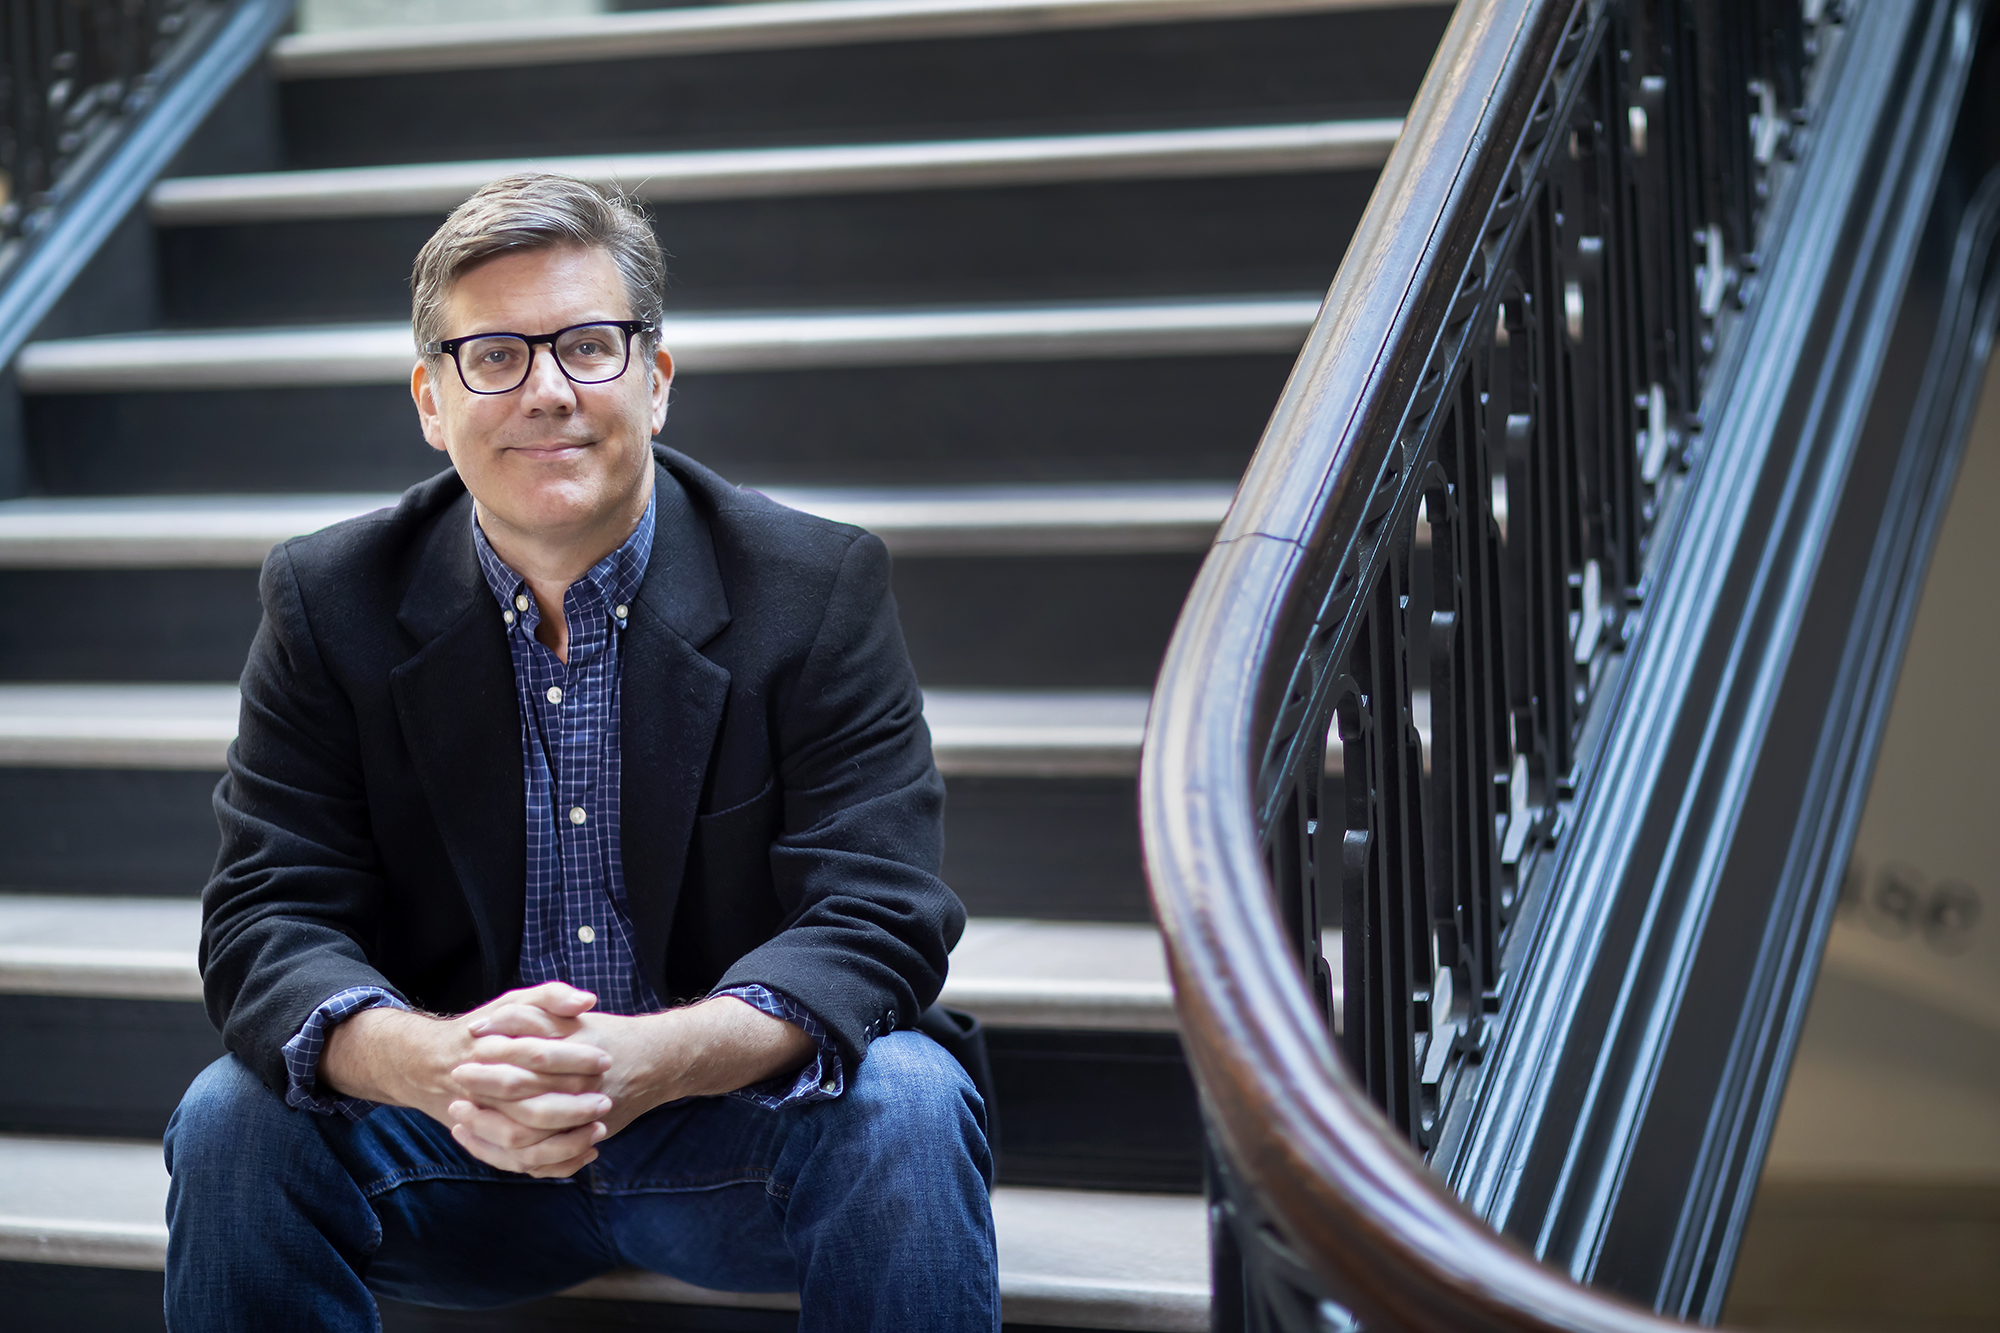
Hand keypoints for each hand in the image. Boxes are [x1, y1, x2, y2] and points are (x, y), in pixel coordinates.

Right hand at [322, 981, 614, 1177]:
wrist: (426, 1064)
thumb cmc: (483, 1029)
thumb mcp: (513, 1003)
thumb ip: (550, 996)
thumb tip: (587, 1002)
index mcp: (490, 1050)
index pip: (537, 1056)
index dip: (574, 1059)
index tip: (605, 1060)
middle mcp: (482, 1088)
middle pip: (529, 1105)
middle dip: (572, 1107)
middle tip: (605, 1101)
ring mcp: (480, 1119)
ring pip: (520, 1142)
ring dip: (564, 1141)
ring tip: (600, 1129)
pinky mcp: (484, 1141)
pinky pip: (516, 1164)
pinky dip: (552, 1164)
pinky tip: (585, 1153)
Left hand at [455, 995, 818, 1140]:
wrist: (659, 1062)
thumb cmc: (607, 1036)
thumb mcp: (573, 1016)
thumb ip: (534, 1012)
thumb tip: (485, 1025)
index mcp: (578, 1052)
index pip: (524, 1055)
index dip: (490, 1056)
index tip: (463, 1052)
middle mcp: (581, 1087)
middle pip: (522, 1100)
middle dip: (484, 1096)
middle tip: (454, 1088)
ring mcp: (585, 1117)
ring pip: (530, 1137)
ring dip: (491, 1131)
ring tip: (462, 1121)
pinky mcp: (587, 1136)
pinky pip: (545, 1159)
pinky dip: (513, 1157)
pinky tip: (488, 1144)